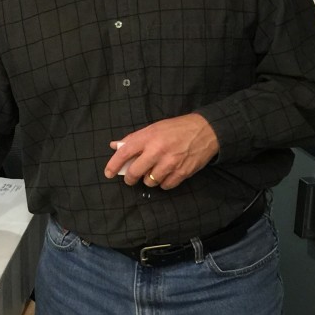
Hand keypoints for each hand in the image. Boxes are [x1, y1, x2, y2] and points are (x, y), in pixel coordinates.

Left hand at [104, 113, 218, 189]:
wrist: (206, 131)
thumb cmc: (176, 128)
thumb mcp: (154, 128)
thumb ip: (134, 138)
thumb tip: (115, 146)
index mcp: (148, 137)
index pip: (125, 152)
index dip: (114, 164)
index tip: (108, 173)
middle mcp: (158, 150)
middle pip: (135, 172)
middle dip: (130, 178)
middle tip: (131, 178)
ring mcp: (170, 163)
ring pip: (150, 182)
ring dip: (149, 180)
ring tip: (154, 171)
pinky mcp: (182, 172)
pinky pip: (165, 186)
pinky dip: (163, 183)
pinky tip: (166, 175)